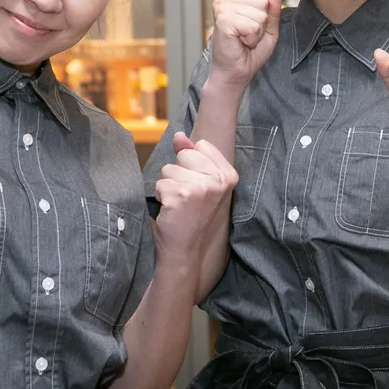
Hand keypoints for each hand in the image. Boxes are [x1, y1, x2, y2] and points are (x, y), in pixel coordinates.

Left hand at [154, 133, 238, 267]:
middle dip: (178, 173)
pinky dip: (160, 196)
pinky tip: (171, 210)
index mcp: (229, 176)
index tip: (197, 185)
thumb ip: (191, 156)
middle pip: (184, 155)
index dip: (192, 163)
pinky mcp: (181, 195)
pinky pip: (160, 183)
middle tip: (187, 197)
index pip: (202, 146)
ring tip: (179, 205)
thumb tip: (180, 136)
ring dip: (168, 186)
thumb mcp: (200, 184)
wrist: (186, 252)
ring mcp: (201, 187)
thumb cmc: (192, 218)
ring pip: (169, 169)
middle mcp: (218, 180)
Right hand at [207, 0, 282, 87]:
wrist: (235, 73)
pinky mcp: (223, 21)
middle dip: (260, 25)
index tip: (250, 32)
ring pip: (259, 15)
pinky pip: (252, 26)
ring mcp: (222, 10)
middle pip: (262, 4)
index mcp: (234, 2)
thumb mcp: (268, 30)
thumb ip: (273, 10)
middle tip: (246, 38)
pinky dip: (251, 38)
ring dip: (255, 33)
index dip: (263, 19)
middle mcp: (225, 2)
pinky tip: (238, 42)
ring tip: (242, 41)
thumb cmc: (250, 54)